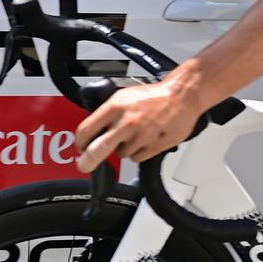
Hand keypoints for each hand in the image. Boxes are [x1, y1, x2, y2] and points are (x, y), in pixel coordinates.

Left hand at [74, 77, 204, 172]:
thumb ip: (108, 113)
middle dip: (88, 160)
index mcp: (115, 107)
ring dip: (123, 149)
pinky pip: (137, 158)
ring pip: (121, 154)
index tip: (81, 147)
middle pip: (98, 149)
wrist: (181, 96)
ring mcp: (140, 136)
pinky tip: (145, 140)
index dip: (81, 142)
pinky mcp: (154, 146)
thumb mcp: (124, 96)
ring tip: (134, 135)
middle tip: (84, 165)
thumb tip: (94, 130)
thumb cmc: (154, 96)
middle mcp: (126, 123)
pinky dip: (138, 152)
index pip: (87, 129)